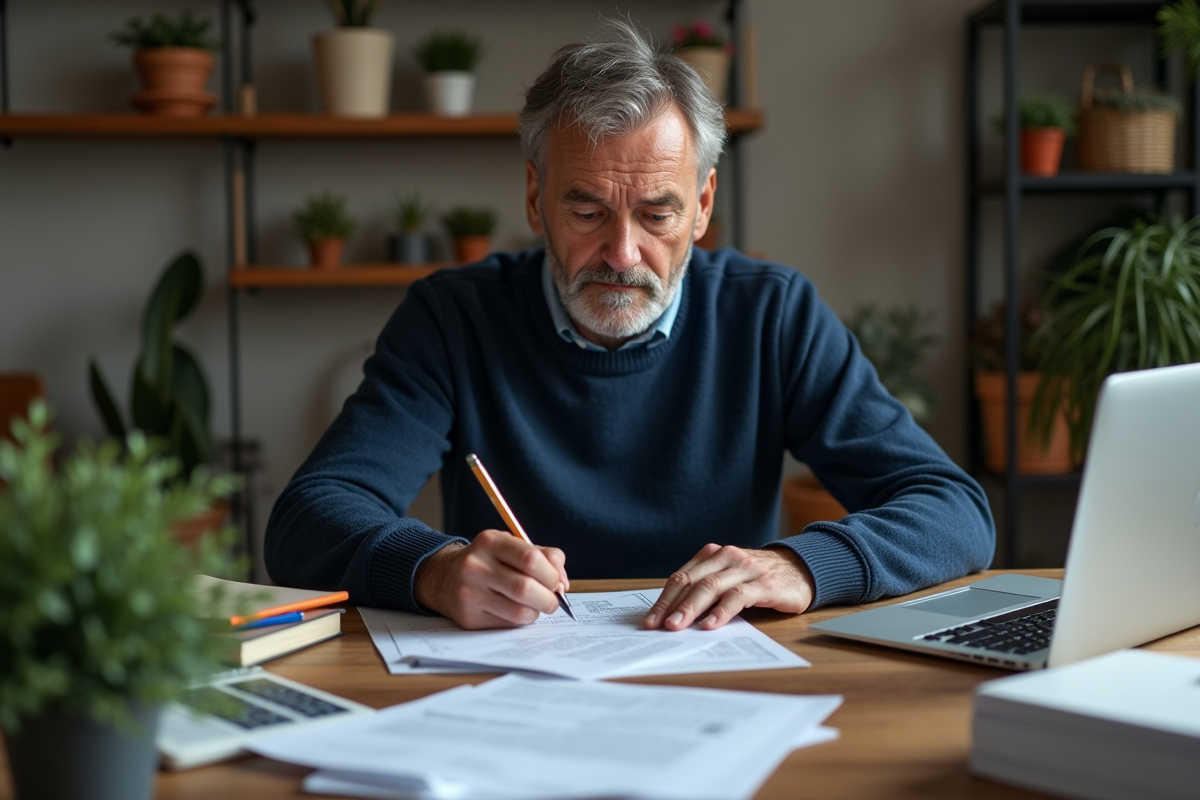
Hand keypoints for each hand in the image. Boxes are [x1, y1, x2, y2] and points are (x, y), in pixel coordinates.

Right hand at [414, 529, 569, 629]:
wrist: (444, 577)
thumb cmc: (488, 561)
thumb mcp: (510, 546)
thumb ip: (543, 556)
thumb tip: (562, 582)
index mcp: (490, 542)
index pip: (531, 559)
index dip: (552, 574)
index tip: (556, 581)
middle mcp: (475, 566)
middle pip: (526, 588)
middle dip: (549, 598)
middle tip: (552, 600)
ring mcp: (469, 593)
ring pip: (519, 611)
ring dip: (536, 611)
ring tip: (534, 605)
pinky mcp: (469, 617)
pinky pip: (507, 624)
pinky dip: (520, 620)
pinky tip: (515, 610)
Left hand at [642, 545, 813, 630]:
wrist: (802, 569)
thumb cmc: (759, 578)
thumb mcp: (729, 578)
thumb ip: (706, 590)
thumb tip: (675, 616)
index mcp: (712, 555)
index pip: (681, 578)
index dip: (663, 600)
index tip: (649, 621)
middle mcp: (726, 557)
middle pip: (691, 581)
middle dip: (671, 605)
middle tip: (657, 626)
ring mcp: (745, 569)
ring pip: (710, 587)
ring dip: (691, 608)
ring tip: (677, 626)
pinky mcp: (764, 583)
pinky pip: (738, 596)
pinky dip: (722, 611)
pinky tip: (711, 624)